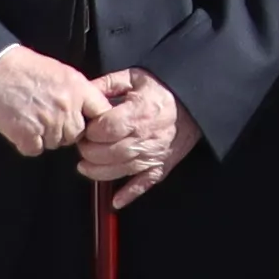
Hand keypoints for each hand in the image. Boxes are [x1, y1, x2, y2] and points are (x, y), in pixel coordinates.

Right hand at [0, 46, 101, 158]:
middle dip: (65, 131)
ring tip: (30, 118)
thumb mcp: (58, 71)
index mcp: (78, 87)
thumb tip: (87, 109)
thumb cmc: (22, 67)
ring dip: (45, 137)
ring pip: (56, 143)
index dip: (95, 122)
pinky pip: (35, 150)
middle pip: (77, 134)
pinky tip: (20, 127)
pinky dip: (27, 143)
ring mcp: (48, 122)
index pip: (102, 113)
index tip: (86, 124)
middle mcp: (67, 106)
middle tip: (47, 118)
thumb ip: (76, 91)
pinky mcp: (27, 135)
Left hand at [81, 70, 190, 204]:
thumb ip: (108, 84)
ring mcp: (154, 154)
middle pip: (109, 152)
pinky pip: (144, 184)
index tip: (85, 128)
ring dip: (98, 173)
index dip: (90, 131)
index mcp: (138, 113)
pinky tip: (115, 202)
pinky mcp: (162, 166)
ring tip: (86, 166)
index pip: (106, 129)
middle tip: (82, 146)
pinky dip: (129, 195)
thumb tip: (83, 91)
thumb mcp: (135, 77)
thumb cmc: (163, 89)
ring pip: (120, 170)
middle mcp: (145, 137)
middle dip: (89, 152)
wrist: (195, 103)